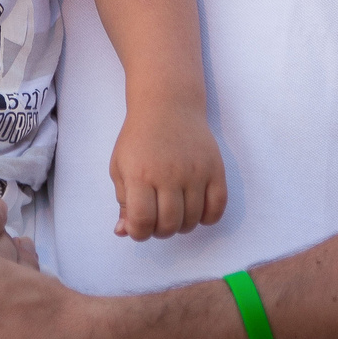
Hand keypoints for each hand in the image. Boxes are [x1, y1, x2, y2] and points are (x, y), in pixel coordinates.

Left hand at [110, 105, 227, 239]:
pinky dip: (207, 217)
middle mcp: (169, 175)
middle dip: (160, 231)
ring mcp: (195, 172)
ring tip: (174, 211)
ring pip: (192, 220)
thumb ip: (123, 201)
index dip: (138, 233)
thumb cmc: (140, 139)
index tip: (138, 226)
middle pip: (169, 225)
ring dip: (181, 225)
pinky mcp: (215, 169)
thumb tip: (123, 232)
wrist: (168, 105)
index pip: (142, 221)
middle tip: (157, 219)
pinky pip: (217, 208)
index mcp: (140, 174)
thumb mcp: (120, 167)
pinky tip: (196, 209)